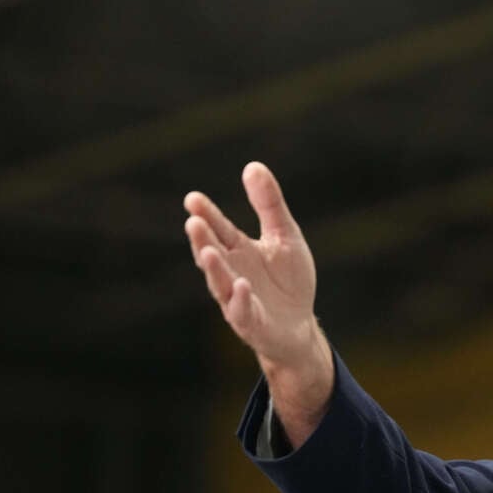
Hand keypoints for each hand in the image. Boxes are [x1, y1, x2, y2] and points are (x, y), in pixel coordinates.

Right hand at [184, 163, 333, 441]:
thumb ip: (269, 205)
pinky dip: (240, 300)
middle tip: (193, 221)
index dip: (207, 214)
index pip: (219, 228)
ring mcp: (237, 299)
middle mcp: (231, 272)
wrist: (300, 326)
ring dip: (214, 269)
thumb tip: (253, 166)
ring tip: (209, 252)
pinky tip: (242, 286)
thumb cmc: (288, 281)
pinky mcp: (251, 322)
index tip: (193, 198)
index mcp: (238, 250)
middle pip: (212, 254)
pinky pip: (242, 311)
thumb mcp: (285, 236)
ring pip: (220, 283)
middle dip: (202, 239)